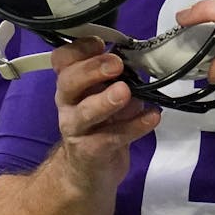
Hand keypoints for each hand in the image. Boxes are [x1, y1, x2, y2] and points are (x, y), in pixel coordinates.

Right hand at [51, 38, 159, 193]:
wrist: (88, 171)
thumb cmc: (100, 123)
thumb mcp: (105, 94)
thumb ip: (117, 77)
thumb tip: (140, 59)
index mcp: (71, 83)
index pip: (63, 59)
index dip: (79, 49)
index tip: (102, 43)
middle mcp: (68, 102)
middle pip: (69, 81)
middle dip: (92, 70)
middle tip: (116, 65)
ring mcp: (76, 128)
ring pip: (85, 112)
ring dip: (105, 100)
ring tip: (125, 92)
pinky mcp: (90, 151)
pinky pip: (111, 138)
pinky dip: (134, 126)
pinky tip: (152, 117)